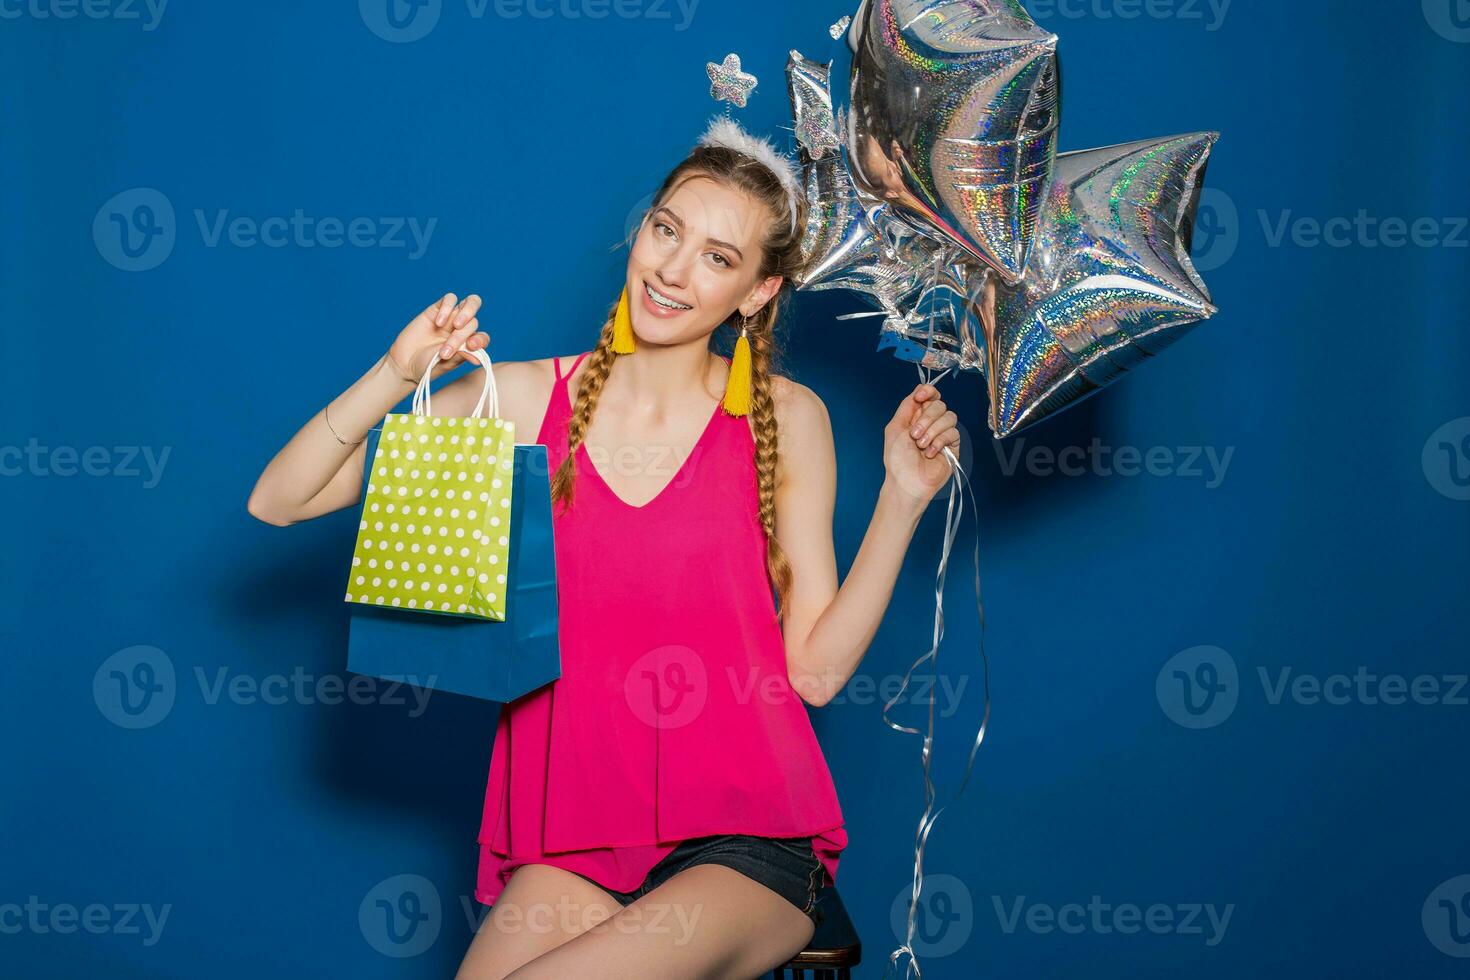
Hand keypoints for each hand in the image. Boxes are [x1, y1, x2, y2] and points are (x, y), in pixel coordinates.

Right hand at [385, 293, 488, 384]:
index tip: (471, 346)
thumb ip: (462, 355)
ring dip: (466, 313)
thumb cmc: (428, 366)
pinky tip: (438, 322)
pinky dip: (448, 307)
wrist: (406, 363)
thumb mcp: (446, 364)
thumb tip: (478, 358)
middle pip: (473, 322)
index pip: (482, 337)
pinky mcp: (436, 310)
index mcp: (468, 345)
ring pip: (470, 303)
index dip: (481, 340)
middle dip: (463, 334)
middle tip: (450, 346)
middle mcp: (461, 330)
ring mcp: (450, 318)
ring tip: (454, 325)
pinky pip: (450, 299)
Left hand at [883, 383, 961, 503]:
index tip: (920, 398)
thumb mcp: (895, 428)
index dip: (928, 392)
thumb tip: (919, 389)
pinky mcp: (953, 446)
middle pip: (939, 404)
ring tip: (921, 446)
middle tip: (914, 435)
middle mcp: (931, 423)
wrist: (907, 481)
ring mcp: (942, 434)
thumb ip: (907, 406)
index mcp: (916, 416)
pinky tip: (930, 453)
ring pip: (949, 416)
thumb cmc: (897, 459)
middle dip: (926, 418)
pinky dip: (940, 441)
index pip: (929, 395)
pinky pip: (954, 433)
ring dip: (933, 431)